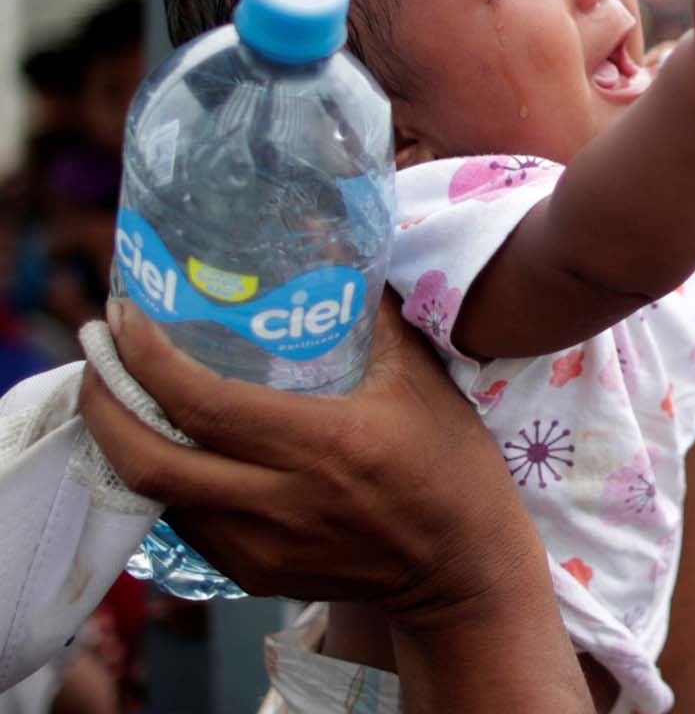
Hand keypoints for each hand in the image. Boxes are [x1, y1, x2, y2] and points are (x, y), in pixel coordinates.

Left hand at [78, 293, 545, 626]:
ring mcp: (264, 548)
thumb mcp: (423, 380)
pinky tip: (167, 443)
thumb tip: (343, 253)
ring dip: (125, 443)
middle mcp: (284, 502)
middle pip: (152, 462)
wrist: (463, 568)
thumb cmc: (452, 464)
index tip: (125, 319)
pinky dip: (163, 480)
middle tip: (98, 356)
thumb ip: (378, 318)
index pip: (207, 405)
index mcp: (326, 445)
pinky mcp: (256, 574)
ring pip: (158, 498)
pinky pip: (185, 524)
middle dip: (106, 406)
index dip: (150, 361)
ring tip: (121, 392)